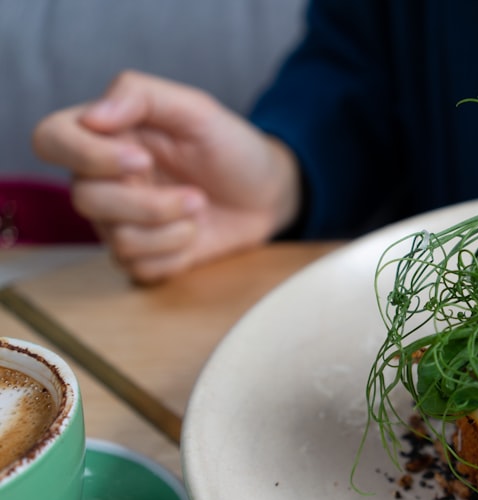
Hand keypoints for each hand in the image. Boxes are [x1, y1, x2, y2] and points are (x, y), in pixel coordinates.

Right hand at [33, 70, 300, 283]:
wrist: (267, 194)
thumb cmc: (230, 147)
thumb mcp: (196, 109)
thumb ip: (142, 95)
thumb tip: (94, 116)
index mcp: (105, 136)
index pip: (51, 139)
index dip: (87, 155)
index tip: (142, 159)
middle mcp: (101, 179)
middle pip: (86, 199)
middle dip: (150, 204)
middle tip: (197, 196)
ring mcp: (118, 221)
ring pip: (115, 240)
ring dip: (170, 230)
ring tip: (200, 210)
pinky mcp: (142, 255)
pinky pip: (139, 268)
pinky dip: (175, 256)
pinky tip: (195, 236)